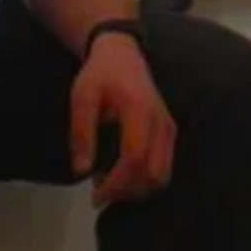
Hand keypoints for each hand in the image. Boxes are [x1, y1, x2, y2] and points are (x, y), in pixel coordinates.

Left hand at [70, 34, 175, 207]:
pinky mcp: (169, 132)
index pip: (135, 157)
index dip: (117, 183)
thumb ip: (81, 133)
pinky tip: (121, 173)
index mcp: (139, 110)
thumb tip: (82, 171)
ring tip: (110, 183)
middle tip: (101, 193)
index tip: (96, 196)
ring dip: (137, 188)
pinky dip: (145, 179)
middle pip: (155, 173)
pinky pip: (163, 166)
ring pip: (163, 175)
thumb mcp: (82, 97)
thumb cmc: (100, 74)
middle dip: (128, 191)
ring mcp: (168, 128)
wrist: (122, 54)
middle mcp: (160, 121)